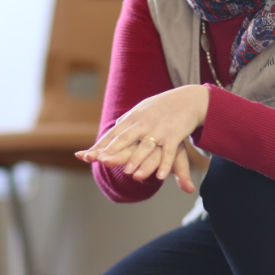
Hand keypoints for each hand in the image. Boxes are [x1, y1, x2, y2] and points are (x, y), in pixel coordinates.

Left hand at [75, 85, 207, 193]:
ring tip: (129, 173)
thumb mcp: (142, 109)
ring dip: (138, 159)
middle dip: (113, 150)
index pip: (113, 133)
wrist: (188, 98)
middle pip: (125, 138)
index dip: (100, 145)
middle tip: (100, 162)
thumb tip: (114, 126)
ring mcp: (158, 129)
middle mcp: (143, 123)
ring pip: (146, 146)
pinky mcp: (174, 135)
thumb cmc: (162, 106)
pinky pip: (168, 152)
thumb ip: (128, 120)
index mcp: (133, 117)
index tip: (86, 156)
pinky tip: (160, 176)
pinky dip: (165, 164)